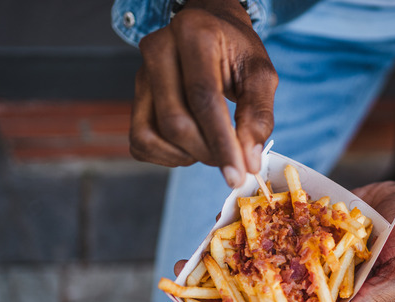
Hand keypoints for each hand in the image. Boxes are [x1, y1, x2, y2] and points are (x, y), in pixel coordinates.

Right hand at [130, 0, 277, 187]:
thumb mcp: (260, 75)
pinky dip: (168, 156)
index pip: (203, 98)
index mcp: (193, 34)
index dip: (221, 142)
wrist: (212, 33)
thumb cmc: (237, 53)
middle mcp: (158, 50)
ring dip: (186, 156)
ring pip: (152, 136)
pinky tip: (190, 145)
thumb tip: (249, 162)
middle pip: (175, 122)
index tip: (238, 175)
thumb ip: (258, 115)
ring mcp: (140, 75)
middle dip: (208, 153)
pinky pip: (140, 142)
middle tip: (234, 160)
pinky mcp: (134, 97)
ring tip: (212, 145)